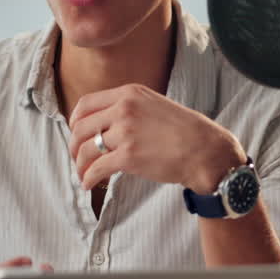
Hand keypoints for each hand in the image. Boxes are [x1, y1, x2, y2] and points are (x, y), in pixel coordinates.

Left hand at [68, 84, 245, 193]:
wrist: (206, 150)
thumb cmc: (185, 131)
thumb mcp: (155, 105)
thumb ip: (130, 109)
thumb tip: (105, 125)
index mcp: (129, 93)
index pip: (86, 104)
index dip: (75, 121)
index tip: (76, 133)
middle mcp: (124, 109)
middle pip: (81, 127)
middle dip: (74, 145)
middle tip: (77, 158)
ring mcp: (125, 132)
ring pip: (86, 149)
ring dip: (80, 165)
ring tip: (83, 175)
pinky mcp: (128, 156)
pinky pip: (97, 168)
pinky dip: (88, 178)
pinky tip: (90, 185)